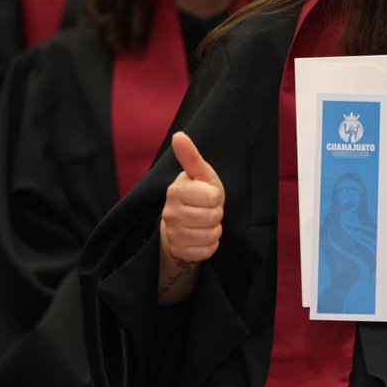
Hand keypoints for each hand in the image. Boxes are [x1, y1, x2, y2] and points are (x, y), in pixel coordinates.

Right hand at [157, 132, 224, 304]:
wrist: (185, 222)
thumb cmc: (197, 193)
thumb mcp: (200, 173)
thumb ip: (190, 156)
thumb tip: (178, 135)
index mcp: (176, 190)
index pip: (212, 197)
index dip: (216, 197)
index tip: (207, 195)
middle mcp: (170, 213)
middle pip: (213, 217)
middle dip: (216, 214)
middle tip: (207, 210)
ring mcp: (173, 233)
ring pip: (211, 235)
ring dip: (214, 229)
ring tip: (204, 222)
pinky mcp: (179, 251)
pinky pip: (207, 251)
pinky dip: (210, 245)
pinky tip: (201, 236)